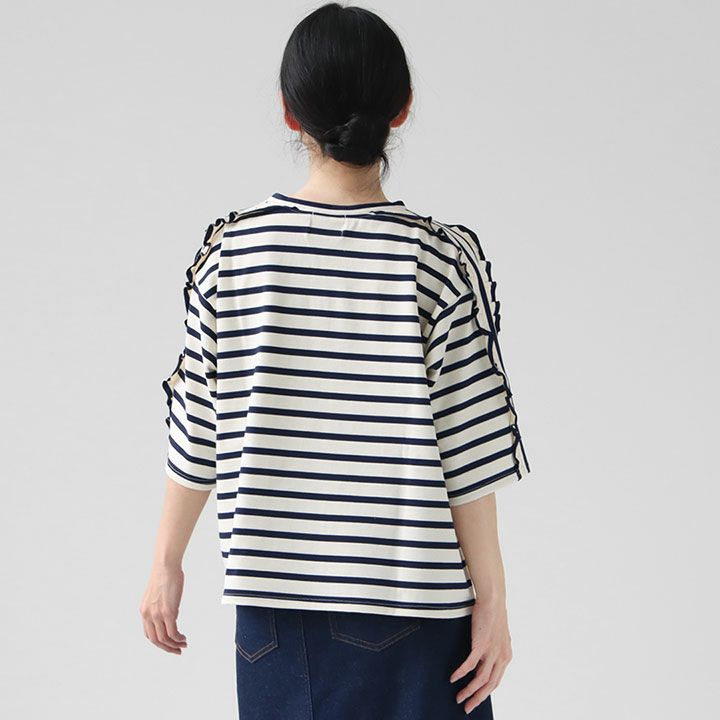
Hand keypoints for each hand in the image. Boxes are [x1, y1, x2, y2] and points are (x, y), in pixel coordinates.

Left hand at [139, 563, 187, 653]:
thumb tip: (169, 612)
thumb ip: (160, 605)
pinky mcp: (168, 612)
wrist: (165, 566)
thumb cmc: (164, 575)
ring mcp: (157, 615)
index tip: (168, 644)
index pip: (149, 634)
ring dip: (174, 645)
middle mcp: (148, 615)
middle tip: (177, 651)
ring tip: (183, 645)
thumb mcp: (157, 593)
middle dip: (166, 648)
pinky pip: (173, 632)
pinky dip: (178, 638)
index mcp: (144, 611)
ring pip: (164, 639)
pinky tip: (183, 638)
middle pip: (155, 640)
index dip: (159, 642)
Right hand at [449, 597, 512, 713]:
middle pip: (489, 685)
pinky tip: (453, 678)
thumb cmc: (493, 614)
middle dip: (477, 698)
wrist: (493, 600)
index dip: (485, 693)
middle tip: (467, 708)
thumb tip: (482, 658)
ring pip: (480, 679)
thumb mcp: (497, 636)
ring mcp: (491, 652)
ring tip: (459, 697)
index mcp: (505, 656)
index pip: (496, 681)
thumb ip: (492, 649)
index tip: (475, 700)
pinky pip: (470, 665)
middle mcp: (501, 657)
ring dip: (468, 690)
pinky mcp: (481, 645)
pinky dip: (461, 673)